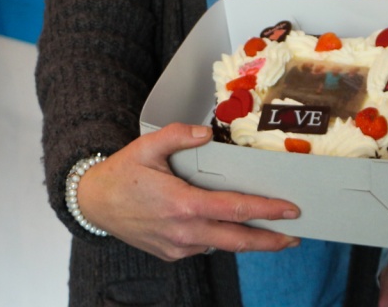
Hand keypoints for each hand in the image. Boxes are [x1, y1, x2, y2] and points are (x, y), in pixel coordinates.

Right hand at [76, 122, 300, 259]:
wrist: (93, 203)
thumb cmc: (121, 174)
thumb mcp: (146, 146)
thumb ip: (177, 135)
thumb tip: (206, 132)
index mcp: (182, 204)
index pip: (234, 209)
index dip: (266, 211)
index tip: (290, 211)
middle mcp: (183, 231)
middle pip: (237, 240)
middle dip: (270, 241)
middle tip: (294, 236)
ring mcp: (178, 246)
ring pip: (222, 246)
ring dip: (247, 241)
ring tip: (272, 234)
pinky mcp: (172, 253)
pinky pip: (204, 247)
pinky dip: (220, 239)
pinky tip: (229, 228)